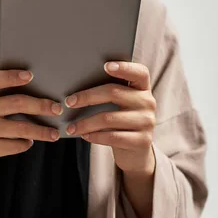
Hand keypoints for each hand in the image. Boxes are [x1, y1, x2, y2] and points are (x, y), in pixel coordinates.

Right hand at [0, 69, 62, 187]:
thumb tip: (35, 91)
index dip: (11, 76)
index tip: (31, 75)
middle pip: (16, 103)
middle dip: (41, 106)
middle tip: (57, 109)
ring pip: (20, 128)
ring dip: (41, 131)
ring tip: (55, 133)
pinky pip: (15, 145)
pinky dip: (26, 143)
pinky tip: (30, 141)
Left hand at [64, 61, 156, 175]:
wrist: (135, 151)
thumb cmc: (120, 121)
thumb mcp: (119, 106)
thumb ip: (108, 94)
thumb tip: (76, 90)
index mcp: (142, 88)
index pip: (139, 73)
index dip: (124, 67)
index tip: (105, 66)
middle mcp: (148, 102)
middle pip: (114, 93)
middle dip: (87, 97)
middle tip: (69, 102)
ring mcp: (147, 122)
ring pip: (109, 118)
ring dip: (85, 123)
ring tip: (70, 127)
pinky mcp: (142, 141)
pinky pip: (113, 137)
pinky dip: (94, 136)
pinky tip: (84, 135)